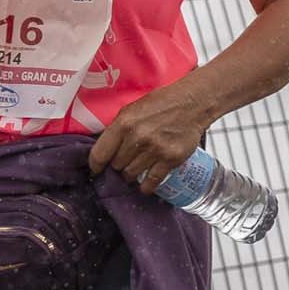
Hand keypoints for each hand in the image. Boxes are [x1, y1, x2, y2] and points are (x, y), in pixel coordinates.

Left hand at [86, 74, 219, 192]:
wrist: (193, 103)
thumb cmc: (161, 103)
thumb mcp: (132, 109)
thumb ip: (118, 128)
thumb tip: (105, 149)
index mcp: (124, 123)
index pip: (100, 154)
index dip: (96, 165)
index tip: (97, 169)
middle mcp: (137, 138)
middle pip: (116, 165)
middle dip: (117, 166)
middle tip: (123, 163)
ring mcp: (155, 150)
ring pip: (131, 174)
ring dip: (131, 175)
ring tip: (134, 170)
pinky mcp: (171, 159)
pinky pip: (152, 181)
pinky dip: (146, 186)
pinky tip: (144, 185)